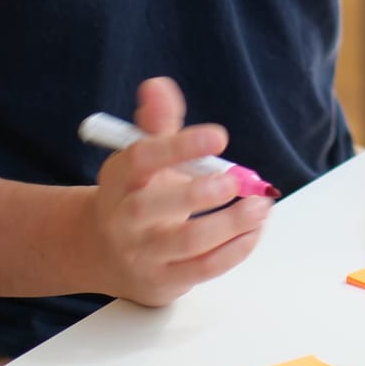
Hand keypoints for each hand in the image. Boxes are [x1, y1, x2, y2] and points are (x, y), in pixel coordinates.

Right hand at [89, 76, 270, 304]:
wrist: (104, 252)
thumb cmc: (136, 194)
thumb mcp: (143, 156)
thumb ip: (158, 122)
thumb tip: (158, 85)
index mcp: (120, 179)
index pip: (141, 158)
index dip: (178, 145)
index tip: (219, 136)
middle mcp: (125, 219)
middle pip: (151, 208)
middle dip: (196, 194)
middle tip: (234, 180)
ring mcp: (143, 253)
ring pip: (185, 244)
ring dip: (229, 224)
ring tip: (260, 206)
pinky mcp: (166, 280)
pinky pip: (204, 269)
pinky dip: (236, 249)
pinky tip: (256, 229)